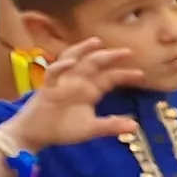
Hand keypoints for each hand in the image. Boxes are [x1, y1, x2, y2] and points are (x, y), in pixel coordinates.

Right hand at [0, 39, 142, 149]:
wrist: (35, 135)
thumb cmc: (62, 128)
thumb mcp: (91, 129)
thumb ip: (111, 126)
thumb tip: (135, 126)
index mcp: (89, 90)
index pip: (109, 78)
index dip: (124, 74)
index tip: (141, 74)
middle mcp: (76, 82)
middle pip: (94, 64)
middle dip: (110, 56)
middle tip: (128, 51)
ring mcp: (61, 83)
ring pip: (72, 60)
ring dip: (83, 50)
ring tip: (97, 42)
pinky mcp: (46, 88)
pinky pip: (53, 74)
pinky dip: (61, 67)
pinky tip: (72, 62)